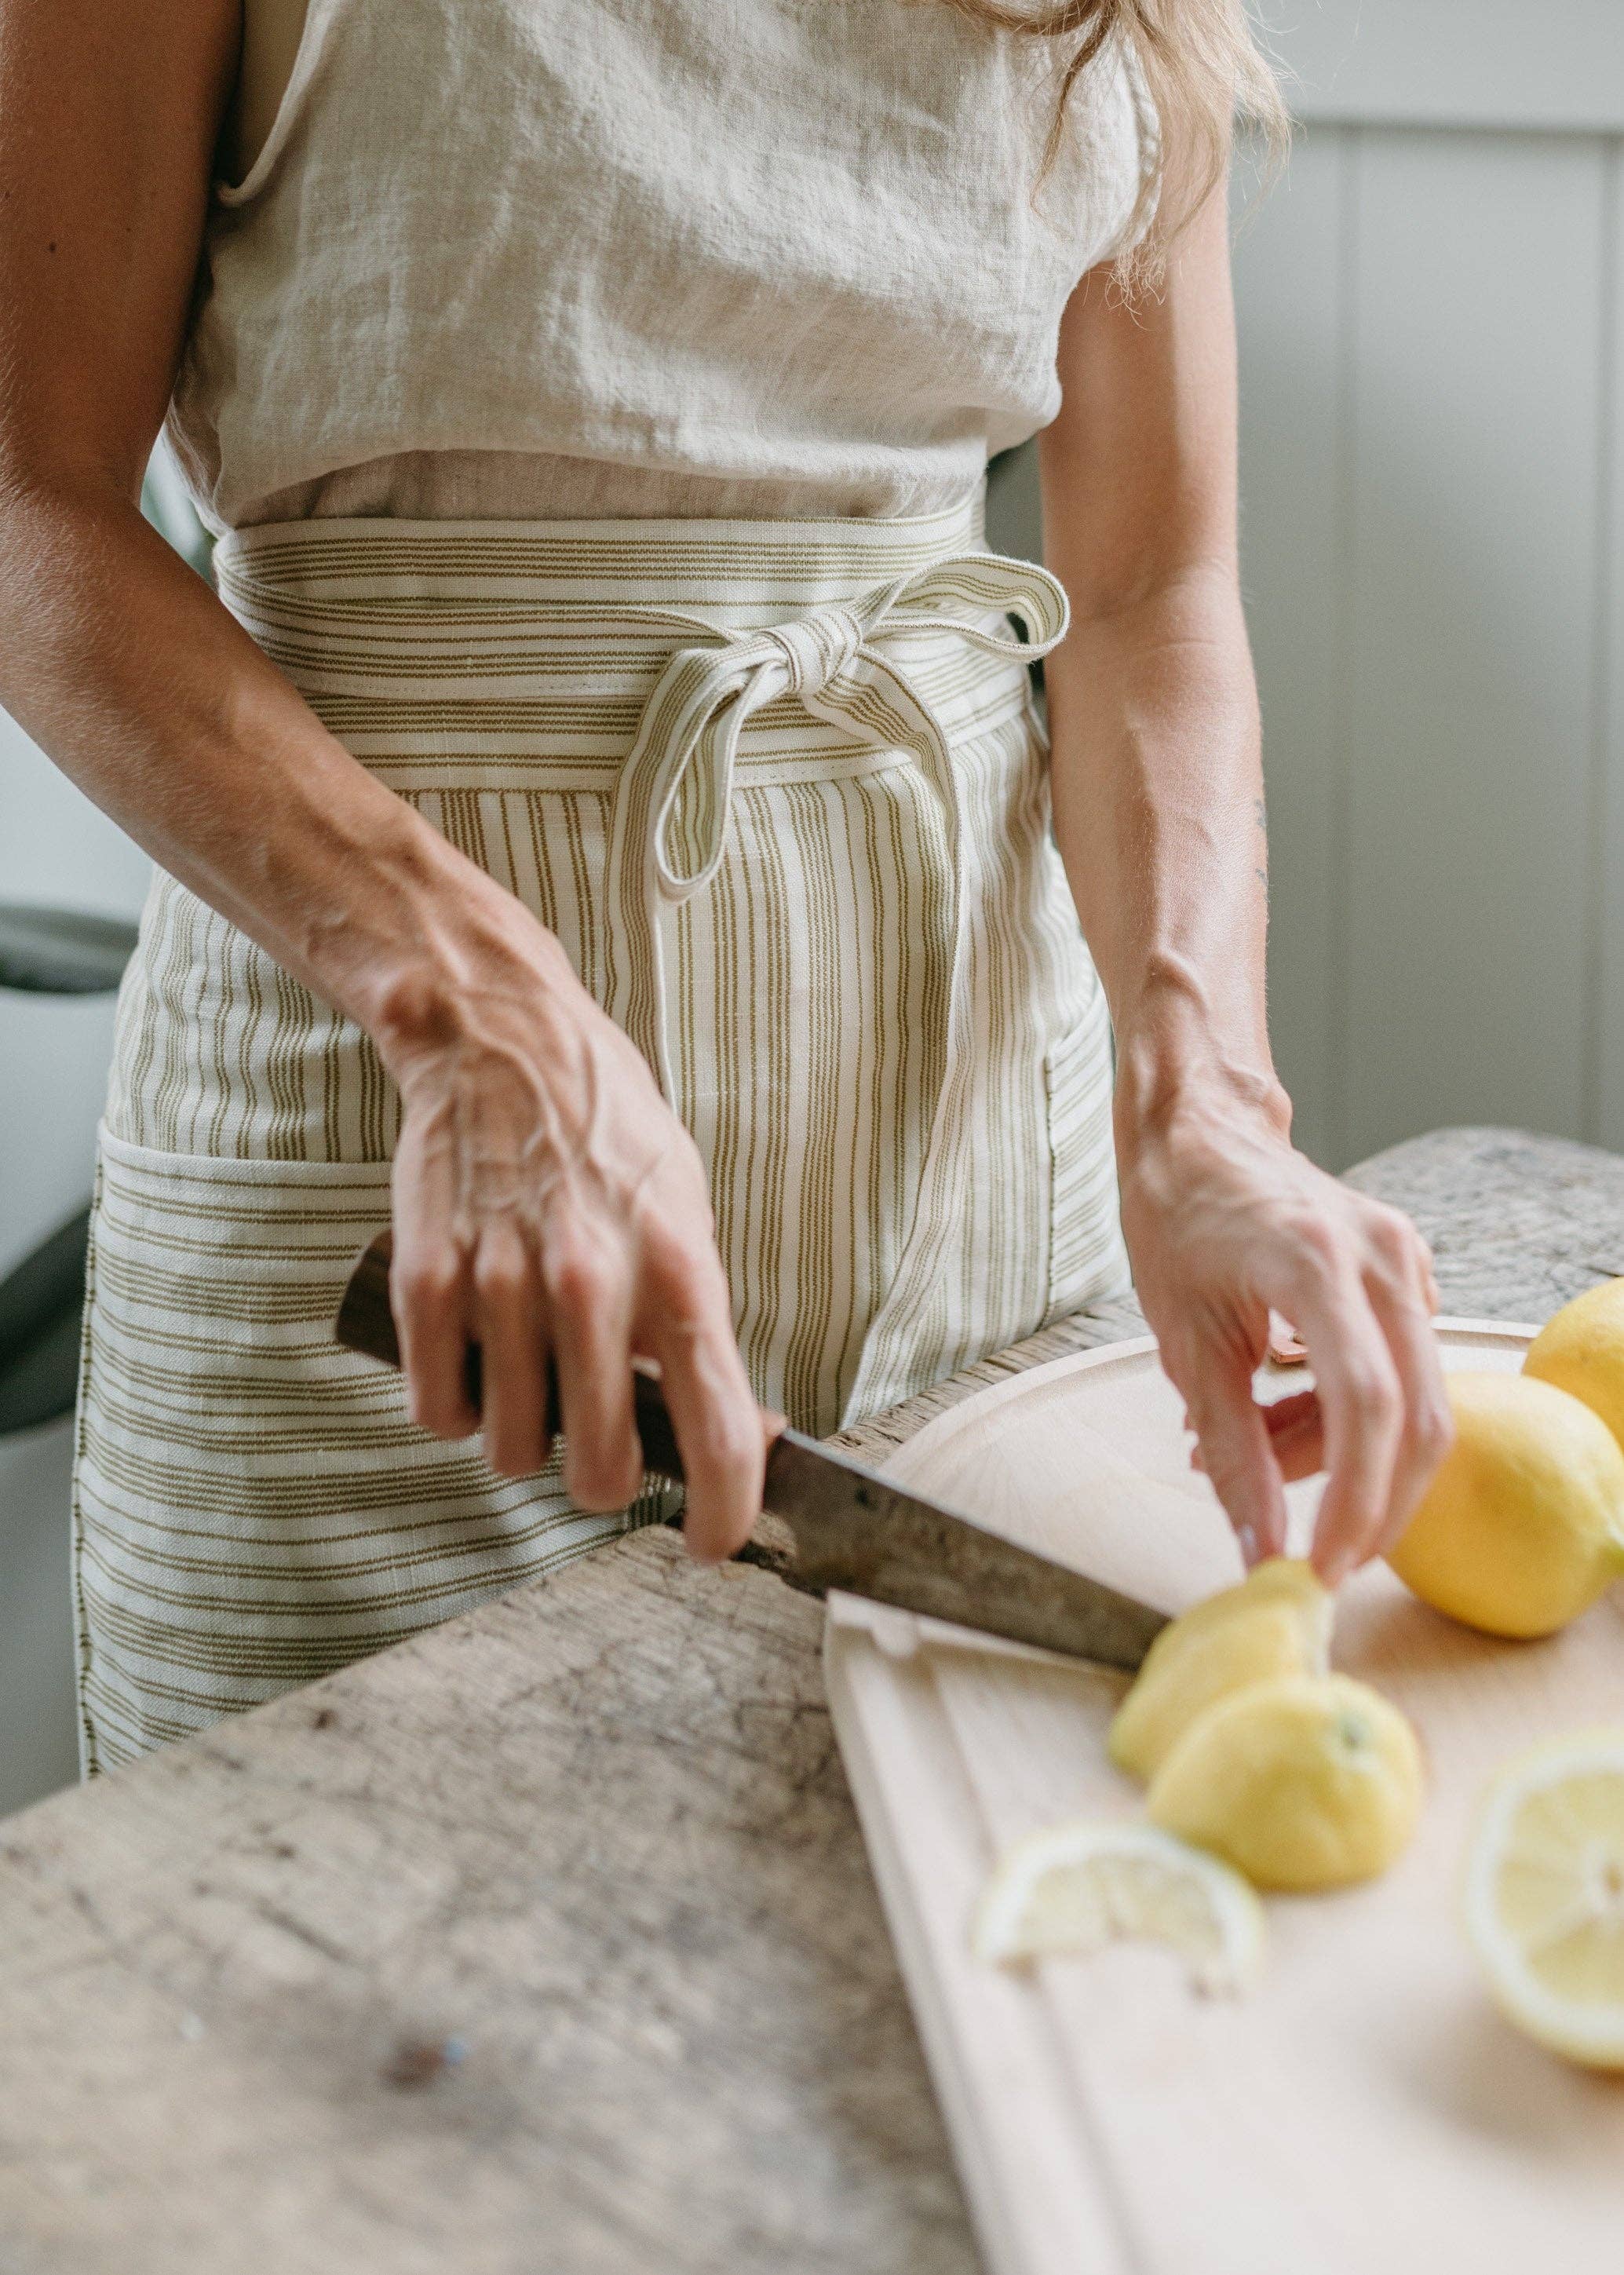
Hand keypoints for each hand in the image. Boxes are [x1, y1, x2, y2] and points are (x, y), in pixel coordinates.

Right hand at [371, 914, 767, 1560]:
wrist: (503, 1044)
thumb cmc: (607, 1136)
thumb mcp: (688, 1214)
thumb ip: (699, 1322)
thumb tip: (735, 1430)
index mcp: (678, 1271)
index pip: (719, 1433)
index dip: (723, 1515)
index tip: (712, 1542)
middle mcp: (593, 1288)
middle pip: (602, 1471)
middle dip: (605, 1478)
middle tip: (599, 1439)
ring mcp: (503, 1287)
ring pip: (511, 1452)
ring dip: (523, 1440)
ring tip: (531, 1380)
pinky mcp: (428, 1281)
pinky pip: (439, 1412)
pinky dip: (456, 1409)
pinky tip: (475, 1363)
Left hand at [1117, 1082, 1452, 1584]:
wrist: (1199, 1131)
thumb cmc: (1177, 1220)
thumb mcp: (1185, 1344)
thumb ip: (1231, 1451)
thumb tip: (1260, 1550)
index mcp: (1315, 1264)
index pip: (1367, 1406)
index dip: (1354, 1499)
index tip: (1319, 1567)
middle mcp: (1380, 1257)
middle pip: (1417, 1415)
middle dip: (1373, 1503)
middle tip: (1312, 1555)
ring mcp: (1404, 1258)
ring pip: (1412, 1399)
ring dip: (1343, 1456)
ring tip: (1251, 1455)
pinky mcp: (1407, 1269)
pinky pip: (1401, 1368)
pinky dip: (1350, 1416)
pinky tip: (1279, 1415)